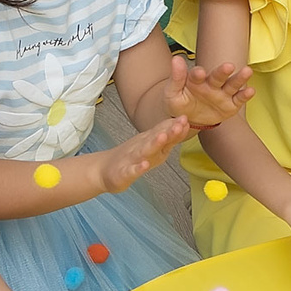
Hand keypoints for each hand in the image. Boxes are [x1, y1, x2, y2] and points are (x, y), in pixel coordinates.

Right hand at [73, 116, 191, 195]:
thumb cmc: (132, 157)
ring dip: (154, 144)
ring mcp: (132, 160)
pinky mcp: (124, 173)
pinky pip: (132, 171)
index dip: (175, 126)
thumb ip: (168, 136)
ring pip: (144, 151)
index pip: (164, 132)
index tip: (186, 117)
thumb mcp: (152, 145)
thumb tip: (185, 124)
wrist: (104, 169)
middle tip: (179, 123)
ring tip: (162, 137)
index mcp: (150, 142)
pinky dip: (138, 168)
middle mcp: (142, 147)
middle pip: (156, 138)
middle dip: (168, 131)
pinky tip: (144, 165)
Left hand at [163, 53, 253, 130]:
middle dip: (223, 71)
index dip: (198, 74)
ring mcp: (222, 94)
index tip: (199, 73)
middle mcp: (211, 84)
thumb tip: (176, 58)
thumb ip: (176, 78)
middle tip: (228, 66)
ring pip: (232, 85)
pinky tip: (251, 90)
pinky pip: (239, 100)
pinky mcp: (231, 105)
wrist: (188, 119)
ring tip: (247, 71)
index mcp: (196, 80)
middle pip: (218, 76)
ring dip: (240, 78)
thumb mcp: (172, 93)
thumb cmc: (179, 103)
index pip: (197, 75)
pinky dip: (245, 95)